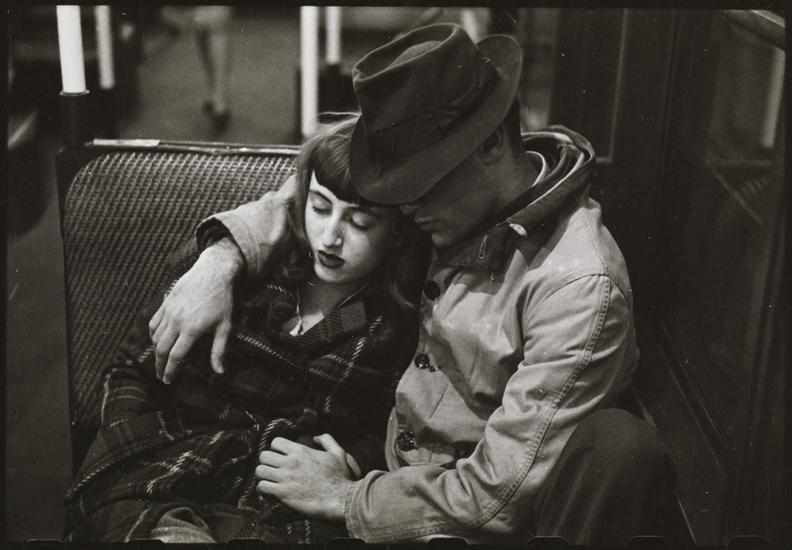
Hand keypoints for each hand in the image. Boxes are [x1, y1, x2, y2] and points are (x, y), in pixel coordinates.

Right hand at [148, 238, 243, 383]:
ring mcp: (169, 311)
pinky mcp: (166, 302)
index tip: (168, 381)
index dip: (170, 371)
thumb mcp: (225, 326)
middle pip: (161, 349)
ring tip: (160, 361)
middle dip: (159, 365)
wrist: (213, 273)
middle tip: (161, 376)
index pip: (175, 356)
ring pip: (155, 336)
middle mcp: (176, 321)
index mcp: (191, 329)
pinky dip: (152, 334)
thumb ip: (219, 350)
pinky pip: (154, 322)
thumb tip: (219, 372)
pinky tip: (156, 340)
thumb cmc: (222, 300)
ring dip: (156, 351)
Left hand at [255, 434, 357, 521]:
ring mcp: (285, 477)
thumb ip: (327, 440)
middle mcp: (290, 462)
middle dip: (266, 462)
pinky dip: (263, 489)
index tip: (280, 456)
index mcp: (301, 451)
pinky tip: (270, 492)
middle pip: (264, 455)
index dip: (276, 449)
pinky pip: (262, 487)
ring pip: (259, 471)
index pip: (276, 442)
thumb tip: (316, 437)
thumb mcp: (338, 452)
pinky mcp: (282, 493)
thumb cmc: (341, 477)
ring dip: (263, 475)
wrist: (341, 499)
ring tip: (269, 480)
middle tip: (272, 469)